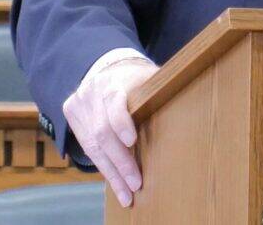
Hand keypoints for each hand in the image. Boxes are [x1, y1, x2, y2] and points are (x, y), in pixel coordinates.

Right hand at [62, 56, 158, 207]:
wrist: (108, 67)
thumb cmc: (137, 79)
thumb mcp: (151, 79)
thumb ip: (161, 93)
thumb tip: (190, 112)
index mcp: (115, 80)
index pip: (114, 101)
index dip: (122, 122)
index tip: (132, 141)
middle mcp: (93, 90)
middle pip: (102, 131)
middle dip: (120, 161)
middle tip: (136, 184)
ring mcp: (80, 101)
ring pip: (93, 144)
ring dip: (111, 173)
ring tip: (126, 194)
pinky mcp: (71, 113)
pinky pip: (86, 146)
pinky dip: (102, 167)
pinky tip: (115, 183)